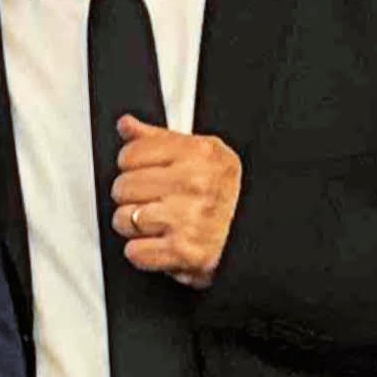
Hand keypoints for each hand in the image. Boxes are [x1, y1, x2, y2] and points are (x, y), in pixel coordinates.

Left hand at [113, 120, 240, 287]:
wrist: (254, 233)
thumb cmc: (221, 193)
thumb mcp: (199, 154)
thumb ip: (158, 139)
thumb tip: (126, 124)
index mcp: (199, 153)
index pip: (130, 154)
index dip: (132, 166)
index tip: (147, 173)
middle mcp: (196, 183)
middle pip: (122, 187)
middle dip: (131, 197)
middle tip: (155, 201)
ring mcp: (190, 218)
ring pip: (123, 219)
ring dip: (135, 226)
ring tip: (158, 222)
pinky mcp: (184, 251)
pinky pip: (134, 251)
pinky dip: (143, 252)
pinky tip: (161, 243)